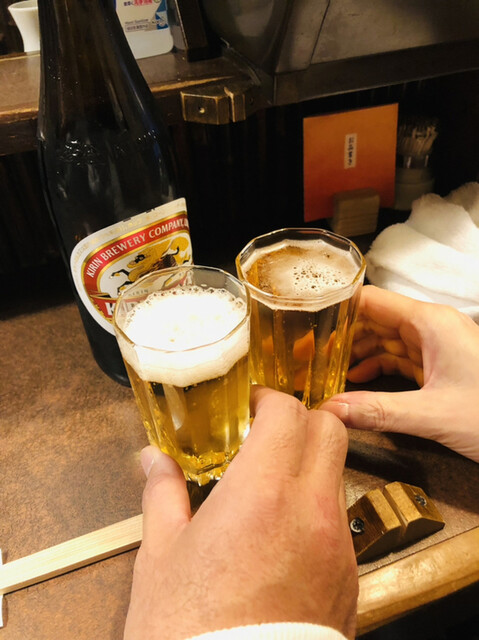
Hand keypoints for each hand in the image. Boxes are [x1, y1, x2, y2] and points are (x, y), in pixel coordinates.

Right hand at [124, 387, 357, 639]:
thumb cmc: (189, 628)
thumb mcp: (162, 555)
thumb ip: (162, 493)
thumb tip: (152, 460)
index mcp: (260, 494)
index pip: (288, 413)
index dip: (269, 399)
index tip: (250, 404)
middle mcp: (310, 510)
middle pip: (329, 431)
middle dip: (301, 420)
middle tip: (267, 432)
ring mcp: (335, 544)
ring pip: (338, 472)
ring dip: (310, 464)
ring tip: (269, 485)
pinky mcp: (349, 576)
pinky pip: (339, 518)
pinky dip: (316, 505)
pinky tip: (282, 531)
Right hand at [322, 285, 478, 461]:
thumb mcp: (432, 415)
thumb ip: (377, 411)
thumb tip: (330, 411)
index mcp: (429, 323)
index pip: (371, 300)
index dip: (336, 309)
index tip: (307, 322)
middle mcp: (431, 327)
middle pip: (374, 319)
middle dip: (341, 335)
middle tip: (307, 352)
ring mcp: (438, 345)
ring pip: (385, 340)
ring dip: (356, 354)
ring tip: (325, 370)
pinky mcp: (441, 364)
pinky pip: (400, 358)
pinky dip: (377, 368)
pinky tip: (356, 381)